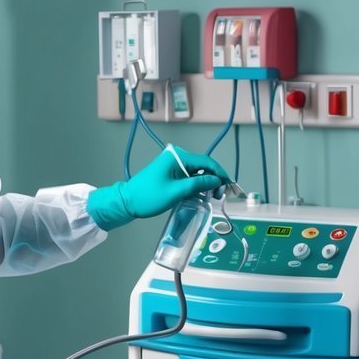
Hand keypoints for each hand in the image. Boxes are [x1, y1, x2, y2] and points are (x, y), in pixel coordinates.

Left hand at [88, 146, 227, 230]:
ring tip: (214, 197)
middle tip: (222, 195)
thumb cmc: (149, 196)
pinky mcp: (170, 173)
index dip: (221, 174)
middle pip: (203, 166)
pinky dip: (197, 185)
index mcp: (178, 157)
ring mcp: (173, 165)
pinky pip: (189, 177)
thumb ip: (199, 184)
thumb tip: (217, 180)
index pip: (206, 162)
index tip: (231, 185)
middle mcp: (176, 157)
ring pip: (197, 172)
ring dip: (207, 184)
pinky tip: (203, 195)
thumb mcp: (177, 191)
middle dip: (215, 180)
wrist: (127, 202)